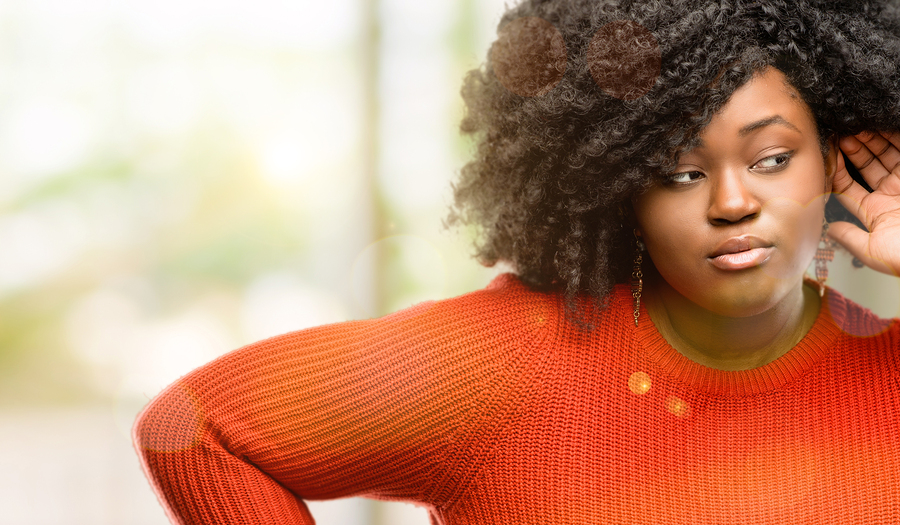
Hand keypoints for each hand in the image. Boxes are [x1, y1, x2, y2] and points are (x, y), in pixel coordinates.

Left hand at [829, 131, 899, 275]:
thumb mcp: (871, 250)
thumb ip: (849, 237)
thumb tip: (828, 229)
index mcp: (875, 212)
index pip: (848, 187)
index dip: (836, 171)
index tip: (828, 157)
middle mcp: (890, 195)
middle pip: (868, 166)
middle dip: (854, 150)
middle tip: (843, 136)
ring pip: (887, 156)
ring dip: (873, 141)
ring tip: (857, 128)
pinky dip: (896, 139)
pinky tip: (884, 128)